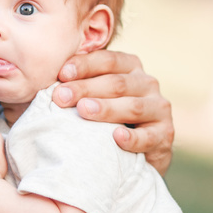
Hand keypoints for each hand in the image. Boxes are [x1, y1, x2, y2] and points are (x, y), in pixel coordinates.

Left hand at [52, 49, 173, 174]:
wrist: (136, 153)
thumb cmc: (104, 117)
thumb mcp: (94, 95)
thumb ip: (79, 83)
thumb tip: (47, 79)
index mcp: (130, 66)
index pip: (107, 60)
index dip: (84, 65)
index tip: (61, 74)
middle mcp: (147, 83)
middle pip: (116, 82)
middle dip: (86, 88)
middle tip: (61, 97)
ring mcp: (159, 108)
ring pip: (133, 105)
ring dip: (107, 108)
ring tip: (84, 111)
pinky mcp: (165, 135)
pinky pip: (149, 136)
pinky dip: (133, 138)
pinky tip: (116, 138)